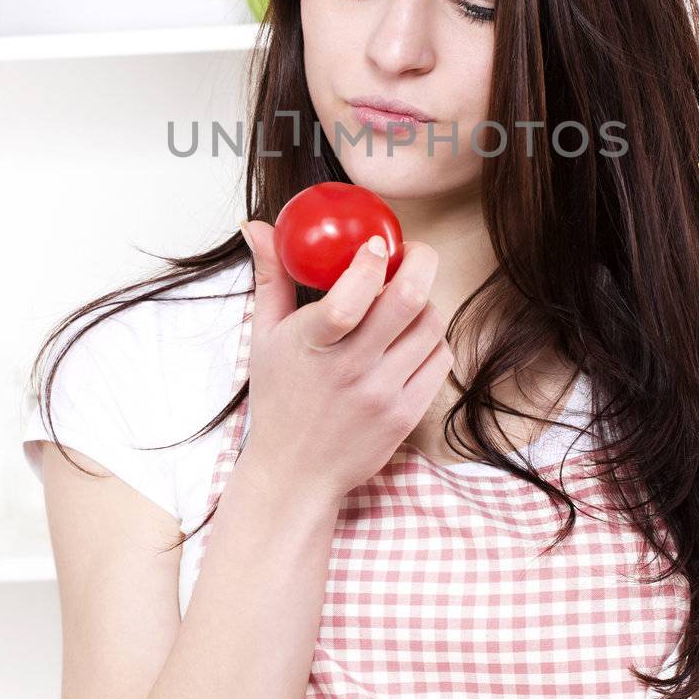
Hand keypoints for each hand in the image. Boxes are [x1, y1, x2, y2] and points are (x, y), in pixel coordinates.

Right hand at [237, 220, 453, 505]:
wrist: (297, 472)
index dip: (371, 262)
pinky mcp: (407, 414)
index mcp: (312, 346)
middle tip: (412, 252)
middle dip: (420, 262)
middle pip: (408, 302)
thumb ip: (271, 277)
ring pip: (431, 325)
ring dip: (424, 302)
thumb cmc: (280, 398)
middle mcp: (350, 371)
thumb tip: (259, 227)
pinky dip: (432, 338)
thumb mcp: (264, 336)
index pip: (348, 300)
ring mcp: (383, 395)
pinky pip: (439, 359)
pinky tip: (410, 337)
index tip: (376, 243)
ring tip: (406, 300)